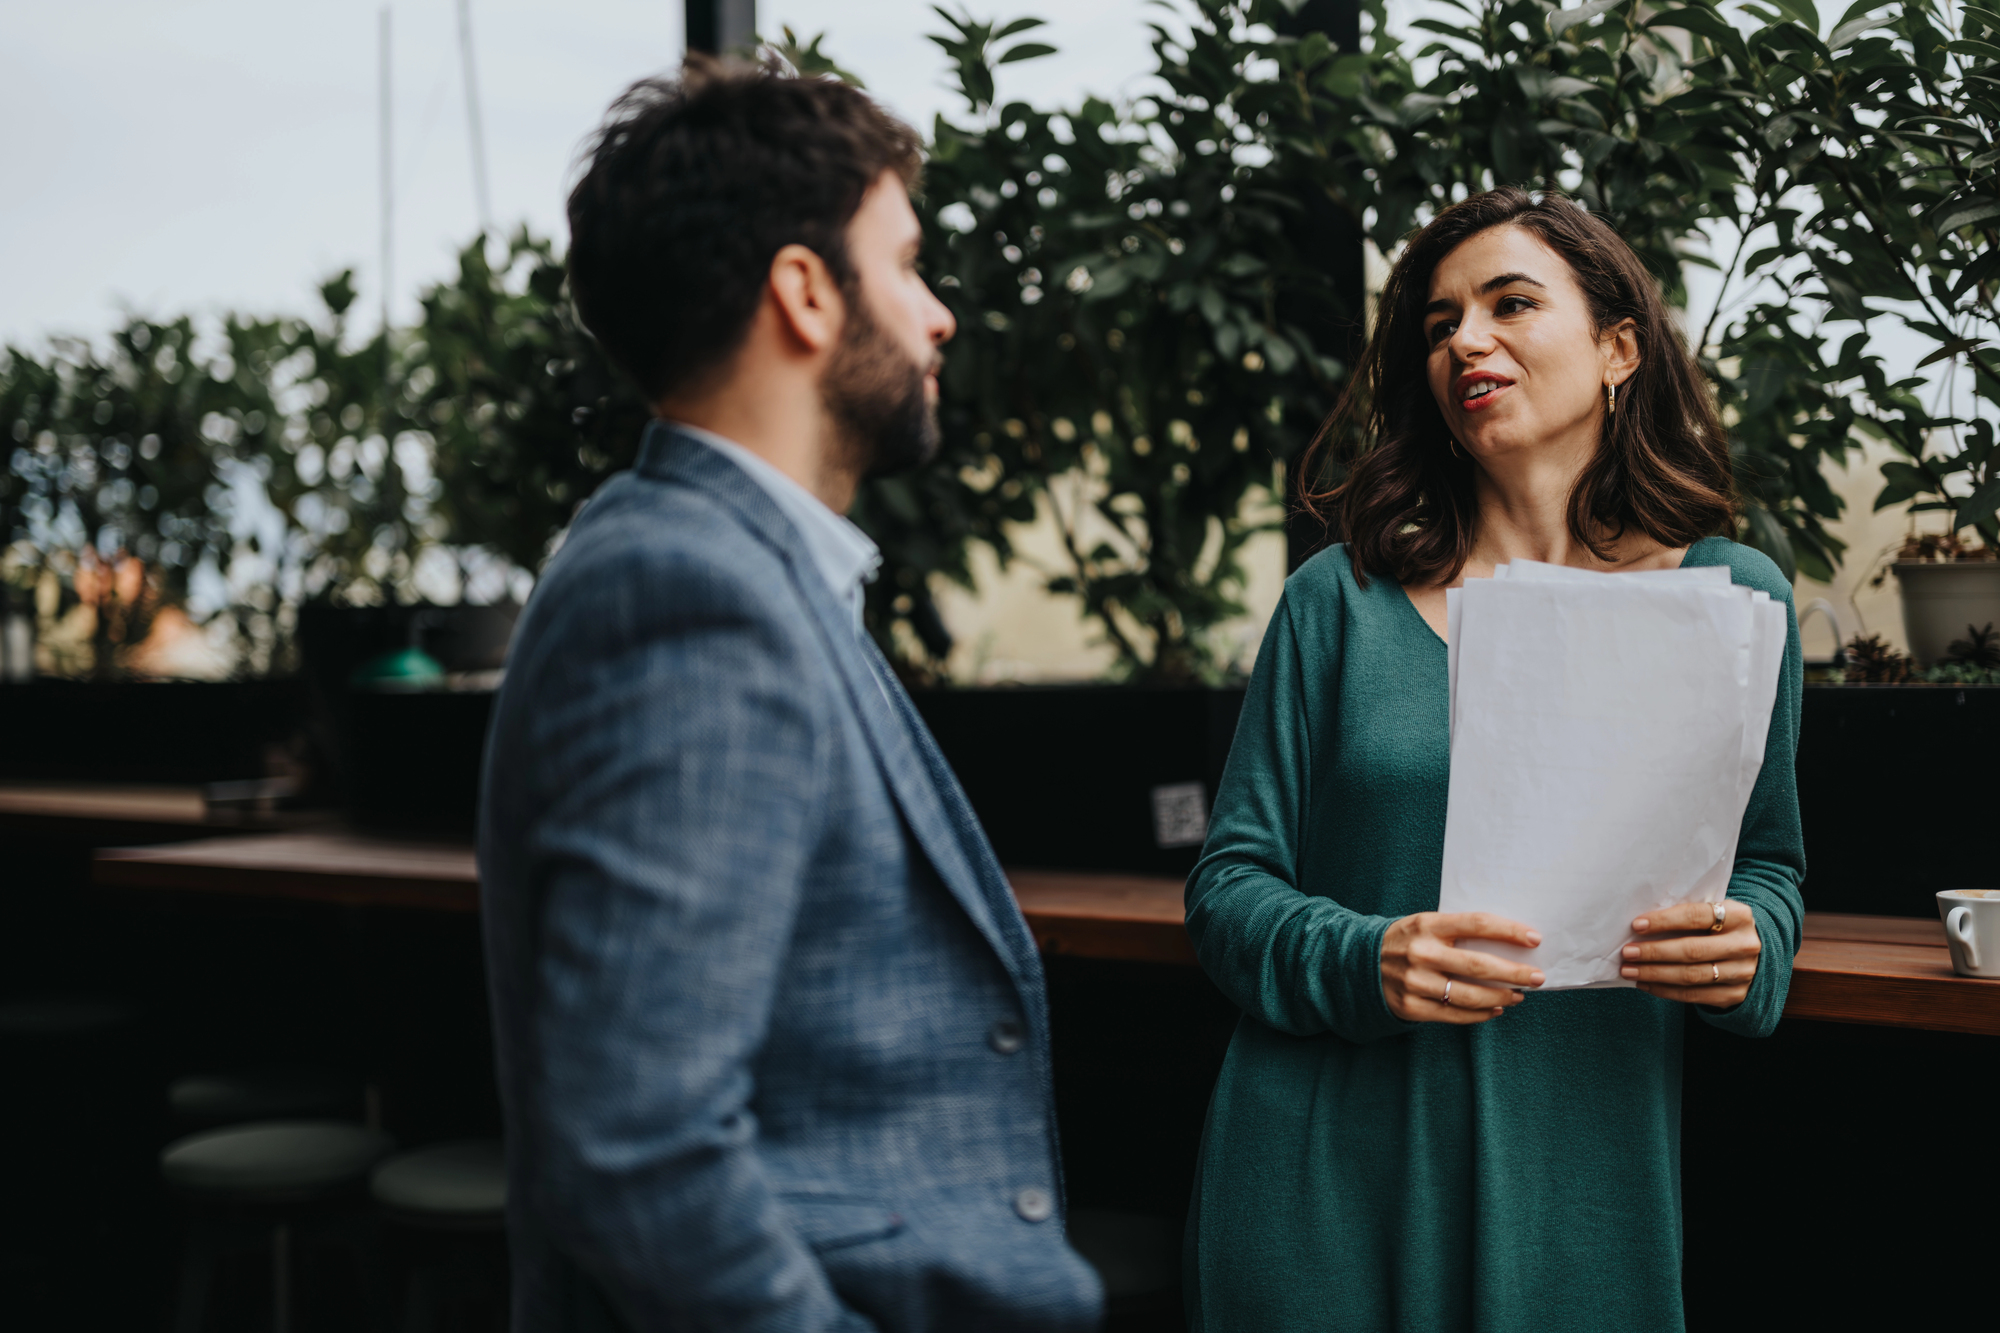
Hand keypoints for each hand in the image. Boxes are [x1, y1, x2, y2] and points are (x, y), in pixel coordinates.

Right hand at [1381, 912, 1544, 1024]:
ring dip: (1501, 996)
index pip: (1477, 924)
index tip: (1534, 939)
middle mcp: (1421, 953)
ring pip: (1470, 995)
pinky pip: (1455, 1015)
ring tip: (1519, 995)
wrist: (1360, 963)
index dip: (1509, 931)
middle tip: (1537, 977)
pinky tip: (1495, 1009)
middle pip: (1479, 965)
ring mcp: (1415, 982)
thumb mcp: (1425, 925)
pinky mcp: (1412, 1007)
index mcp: (1428, 924)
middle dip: (1515, 973)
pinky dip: (1480, 1014)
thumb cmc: (1407, 941)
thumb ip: (1458, 932)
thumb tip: (1507, 947)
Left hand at [1621, 900, 1760, 1007]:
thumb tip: (1641, 926)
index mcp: (1739, 916)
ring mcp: (1742, 973)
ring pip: (1691, 976)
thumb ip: (1688, 917)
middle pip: (1692, 950)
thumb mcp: (1715, 915)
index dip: (1664, 921)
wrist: (1756, 956)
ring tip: (1630, 971)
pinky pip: (1694, 995)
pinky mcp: (1735, 994)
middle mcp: (1744, 945)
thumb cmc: (1721, 929)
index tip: (1636, 926)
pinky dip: (1665, 990)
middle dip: (1654, 952)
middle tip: (1627, 953)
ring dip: (1655, 974)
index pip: (1696, 916)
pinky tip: (1646, 984)